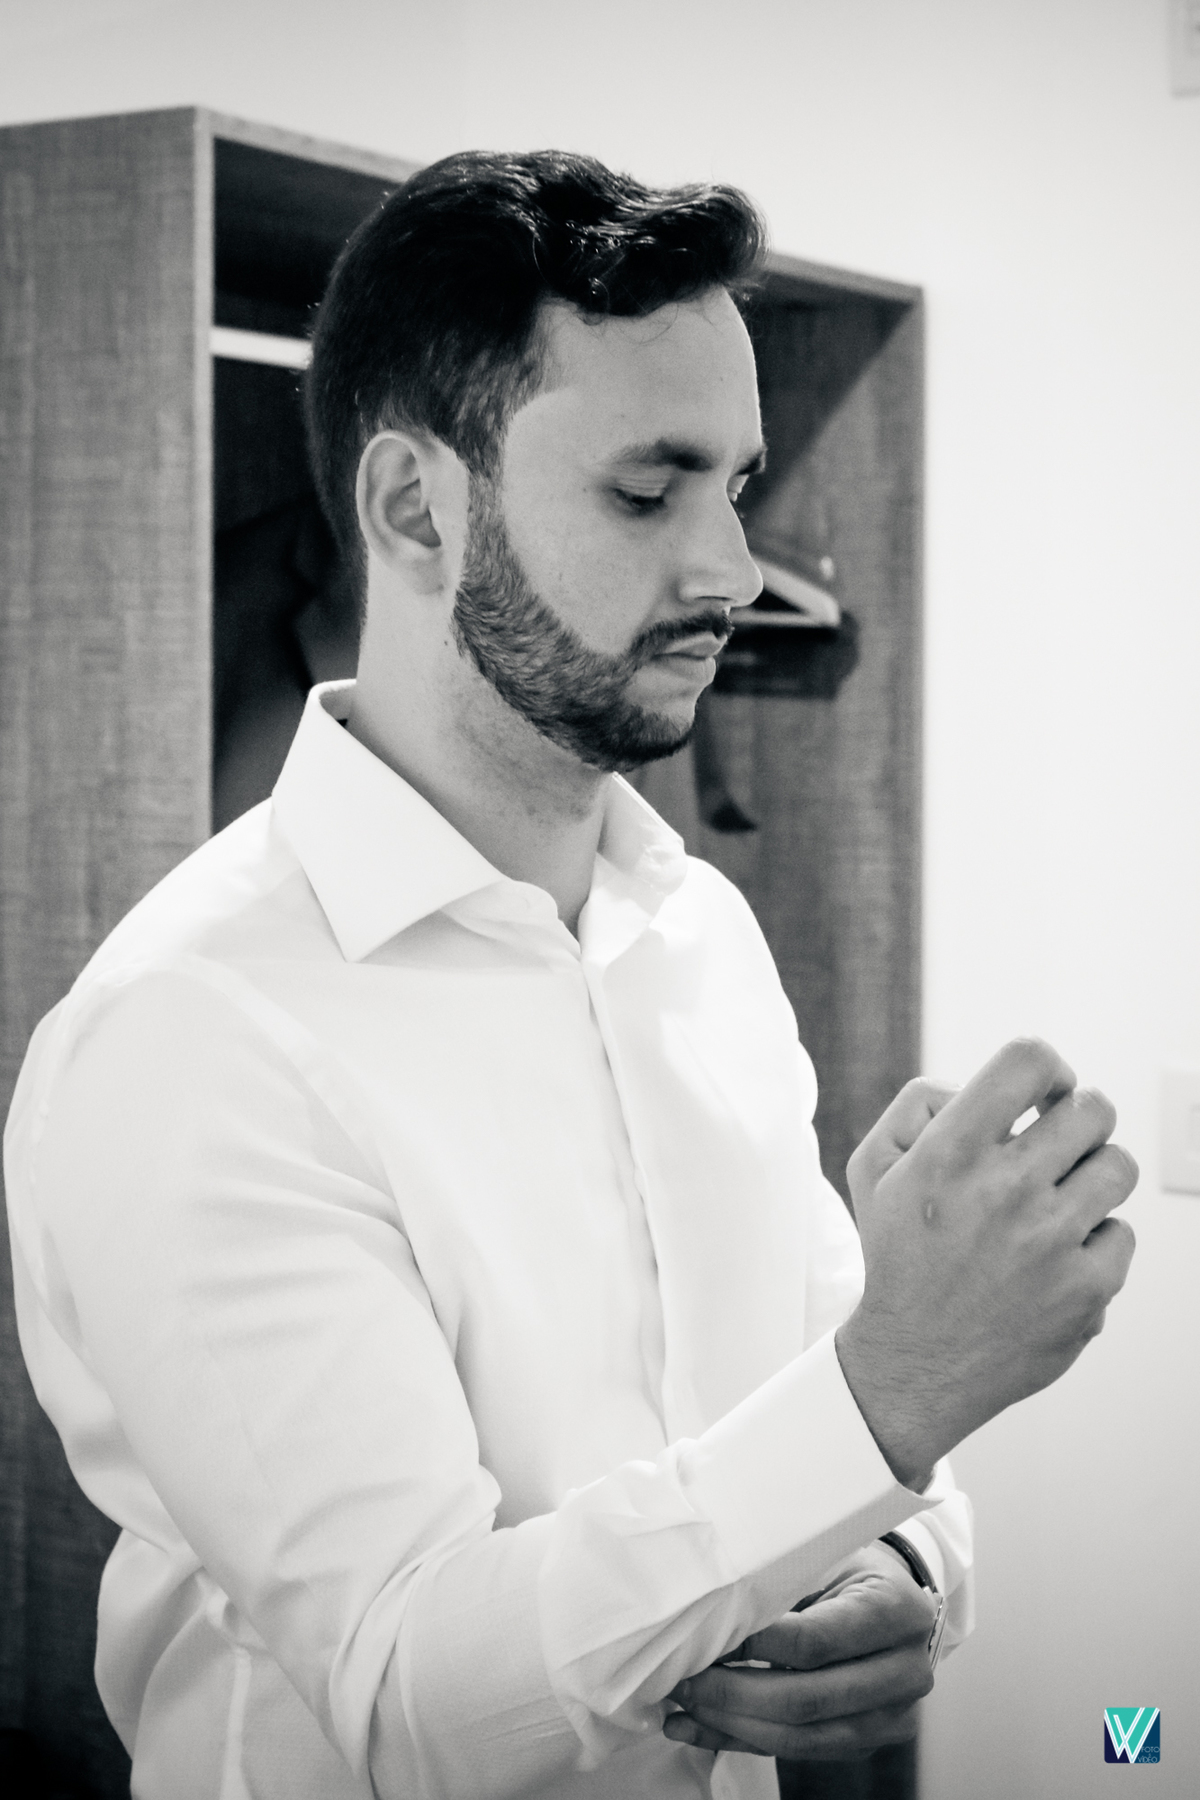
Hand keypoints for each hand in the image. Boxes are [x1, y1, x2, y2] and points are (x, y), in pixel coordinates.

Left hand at [662, 1542, 935, 1758]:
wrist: (893, 1599)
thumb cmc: (848, 1568)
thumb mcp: (825, 1556)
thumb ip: (779, 1583)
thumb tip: (708, 1612)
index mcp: (897, 1612)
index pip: (816, 1641)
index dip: (756, 1644)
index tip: (706, 1638)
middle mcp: (906, 1672)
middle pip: (807, 1699)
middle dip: (734, 1695)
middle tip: (682, 1680)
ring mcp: (892, 1717)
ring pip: (802, 1739)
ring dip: (733, 1725)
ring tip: (682, 1706)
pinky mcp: (867, 1742)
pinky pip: (797, 1752)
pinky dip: (742, 1741)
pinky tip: (698, 1728)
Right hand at [836, 1037, 1137, 1485]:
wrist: (914, 1361)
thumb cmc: (899, 1254)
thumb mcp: (875, 1166)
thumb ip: (920, 1102)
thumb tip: (988, 1090)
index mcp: (951, 1151)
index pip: (1031, 1061)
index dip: (1049, 1070)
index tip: (1045, 1095)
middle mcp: (1004, 1191)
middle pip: (1094, 1109)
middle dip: (1078, 1122)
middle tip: (1055, 1150)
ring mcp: (1051, 1243)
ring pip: (1118, 1167)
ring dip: (1091, 1178)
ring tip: (1057, 1203)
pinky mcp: (1086, 1291)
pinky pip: (1122, 1234)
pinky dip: (1094, 1244)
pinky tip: (1055, 1259)